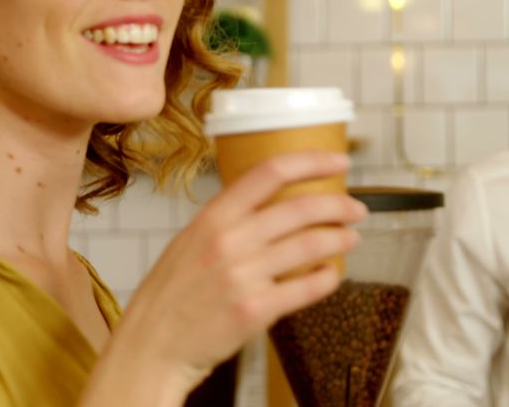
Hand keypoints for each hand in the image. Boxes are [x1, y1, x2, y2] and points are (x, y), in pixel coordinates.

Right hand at [90, 151, 364, 403]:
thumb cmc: (170, 295)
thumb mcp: (189, 241)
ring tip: (351, 237)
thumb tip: (270, 204)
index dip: (311, 162)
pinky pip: (306, 288)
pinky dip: (327, 278)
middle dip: (338, 204)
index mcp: (213, 217)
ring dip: (339, 239)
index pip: (269, 173)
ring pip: (310, 245)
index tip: (338, 161)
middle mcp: (229, 241)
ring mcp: (242, 276)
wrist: (152, 346)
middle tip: (356, 208)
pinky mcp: (255, 310)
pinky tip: (332, 274)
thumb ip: (227, 221)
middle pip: (300, 208)